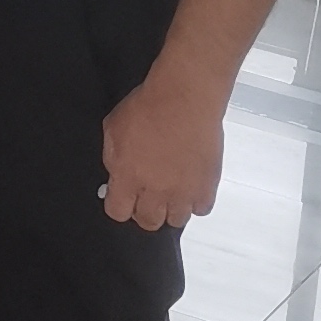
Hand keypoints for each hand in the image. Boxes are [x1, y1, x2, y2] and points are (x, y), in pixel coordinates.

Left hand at [100, 69, 224, 230]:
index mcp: (127, 177)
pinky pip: (201, 209)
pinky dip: (195, 201)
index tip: (122, 197)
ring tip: (170, 191)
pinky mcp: (207, 187)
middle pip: (148, 222)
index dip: (118, 205)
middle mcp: (155, 191)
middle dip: (144, 211)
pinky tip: (190, 185)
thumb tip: (116, 175)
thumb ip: (113, 158)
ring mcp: (183, 192)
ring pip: (176, 220)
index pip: (117, 212)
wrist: (185, 98)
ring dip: (171, 208)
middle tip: (147, 196)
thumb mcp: (113, 128)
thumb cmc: (147, 106)